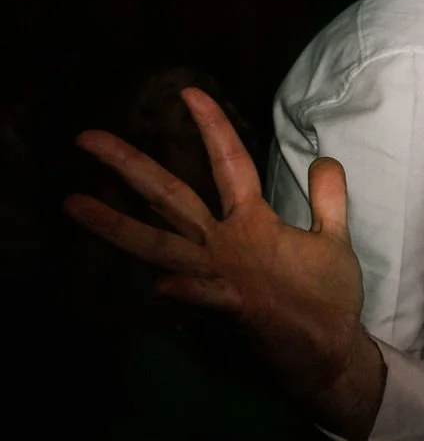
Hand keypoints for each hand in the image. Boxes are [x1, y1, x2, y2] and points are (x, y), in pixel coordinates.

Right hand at [63, 87, 386, 439]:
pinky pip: (205, 295)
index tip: (188, 91)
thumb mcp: (331, 240)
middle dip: (132, 166)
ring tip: (75, 203)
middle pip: (173, 196)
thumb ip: (327, 200)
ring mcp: (224, 274)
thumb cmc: (323, 295)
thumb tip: (324, 157)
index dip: (212, 126)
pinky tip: (162, 284)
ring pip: (165, 244)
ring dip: (121, 226)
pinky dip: (186, 289)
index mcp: (251, 221)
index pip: (229, 162)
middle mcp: (226, 243)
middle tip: (87, 136)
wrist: (330, 349)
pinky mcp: (236, 307)